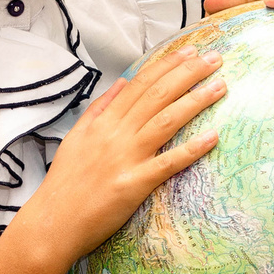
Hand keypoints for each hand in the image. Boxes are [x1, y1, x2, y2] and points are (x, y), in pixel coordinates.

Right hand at [3, 47, 224, 273]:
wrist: (53, 221)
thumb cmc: (66, 182)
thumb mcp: (77, 135)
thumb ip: (100, 107)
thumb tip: (123, 82)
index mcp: (103, 121)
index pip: (140, 84)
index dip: (167, 65)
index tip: (190, 52)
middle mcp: (116, 134)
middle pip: (157, 95)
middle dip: (188, 74)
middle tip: (215, 60)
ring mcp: (126, 157)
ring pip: (166, 121)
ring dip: (195, 101)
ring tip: (220, 87)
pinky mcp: (134, 184)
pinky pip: (168, 163)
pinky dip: (191, 149)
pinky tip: (213, 137)